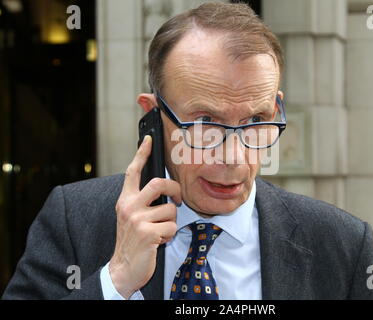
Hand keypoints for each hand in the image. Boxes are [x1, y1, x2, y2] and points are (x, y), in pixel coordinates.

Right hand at [109, 135, 181, 298]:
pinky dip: (170, 235)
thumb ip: (142, 202)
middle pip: (159, 183)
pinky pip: (171, 227)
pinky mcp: (147, 233)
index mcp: (125, 200)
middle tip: (178, 199)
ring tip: (160, 231)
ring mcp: (137, 219)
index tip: (149, 139)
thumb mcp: (131, 217)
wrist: (123, 268)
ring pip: (170, 209)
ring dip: (171, 222)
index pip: (133, 171)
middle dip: (175, 189)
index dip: (142, 153)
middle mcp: (129, 207)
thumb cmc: (132, 241)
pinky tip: (159, 241)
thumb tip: (163, 189)